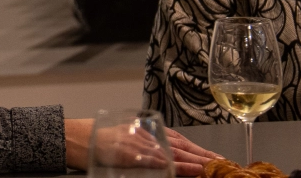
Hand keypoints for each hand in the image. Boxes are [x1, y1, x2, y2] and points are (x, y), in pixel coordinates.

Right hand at [64, 118, 222, 175]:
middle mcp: (147, 135)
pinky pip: (149, 158)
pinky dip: (163, 162)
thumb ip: (150, 146)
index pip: (181, 141)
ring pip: (169, 152)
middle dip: (201, 156)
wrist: (80, 137)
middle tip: (221, 164)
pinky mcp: (127, 152)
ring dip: (189, 161)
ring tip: (207, 167)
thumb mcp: (131, 138)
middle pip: (180, 146)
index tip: (217, 158)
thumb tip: (170, 159)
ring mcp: (138, 143)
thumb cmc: (105, 140)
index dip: (199, 150)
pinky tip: (175, 167)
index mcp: (150, 131)